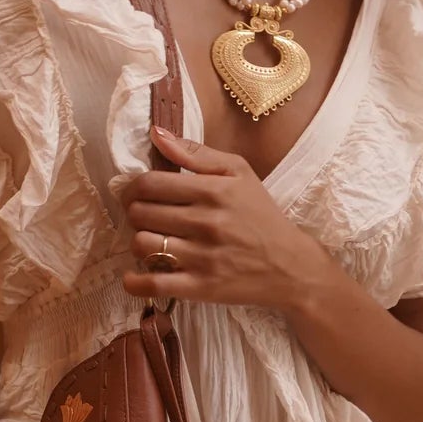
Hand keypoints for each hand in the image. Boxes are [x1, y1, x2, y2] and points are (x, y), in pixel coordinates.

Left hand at [115, 123, 313, 308]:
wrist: (290, 266)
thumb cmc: (261, 215)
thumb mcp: (238, 173)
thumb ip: (196, 152)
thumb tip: (156, 134)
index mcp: (213, 191)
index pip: (150, 184)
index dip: (132, 187)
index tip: (134, 193)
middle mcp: (206, 223)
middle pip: (140, 213)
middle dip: (134, 213)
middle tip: (143, 216)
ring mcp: (203, 258)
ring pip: (142, 245)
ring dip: (138, 242)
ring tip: (151, 240)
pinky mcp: (201, 287)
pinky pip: (153, 284)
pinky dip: (134, 282)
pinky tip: (132, 277)